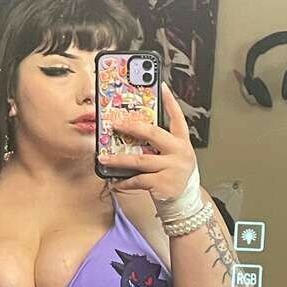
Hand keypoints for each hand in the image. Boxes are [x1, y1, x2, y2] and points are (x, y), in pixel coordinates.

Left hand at [98, 82, 196, 201]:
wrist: (184, 201)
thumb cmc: (172, 174)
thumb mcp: (171, 155)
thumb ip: (157, 144)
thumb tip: (130, 131)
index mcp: (182, 141)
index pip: (177, 117)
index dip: (169, 101)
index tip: (160, 85)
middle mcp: (180, 151)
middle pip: (153, 134)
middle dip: (131, 127)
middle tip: (114, 124)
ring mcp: (173, 167)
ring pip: (140, 159)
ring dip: (118, 160)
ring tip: (102, 158)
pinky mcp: (164, 183)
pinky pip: (138, 179)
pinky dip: (124, 182)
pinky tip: (115, 182)